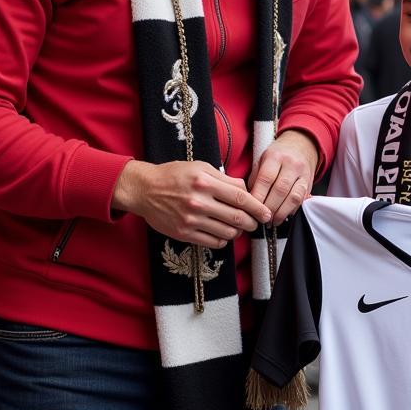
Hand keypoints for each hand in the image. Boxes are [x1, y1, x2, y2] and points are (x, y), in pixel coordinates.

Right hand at [113, 159, 270, 249]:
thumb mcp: (200, 167)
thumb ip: (224, 178)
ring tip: (238, 227)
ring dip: (238, 232)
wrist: (144, 189)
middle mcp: (198, 201)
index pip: (240, 198)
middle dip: (252, 222)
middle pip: (237, 218)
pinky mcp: (184, 233)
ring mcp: (191, 219)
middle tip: (255, 223)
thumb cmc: (174, 175)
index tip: (266, 213)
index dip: (257, 207)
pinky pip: (213, 242)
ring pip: (227, 232)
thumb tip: (246, 190)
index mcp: (204, 182)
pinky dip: (223, 240)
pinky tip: (222, 233)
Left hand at [248, 129, 318, 225]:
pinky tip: (284, 216)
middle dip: (269, 208)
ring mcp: (303, 174)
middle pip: (280, 190)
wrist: (301, 146)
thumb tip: (250, 200)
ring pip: (293, 197)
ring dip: (281, 213)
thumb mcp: (262, 159)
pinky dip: (292, 211)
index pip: (266, 179)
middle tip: (261, 219)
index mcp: (275, 156)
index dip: (258, 197)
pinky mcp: (309, 183)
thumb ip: (256, 178)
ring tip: (272, 222)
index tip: (251, 210)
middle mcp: (291, 164)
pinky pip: (302, 200)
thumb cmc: (277, 155)